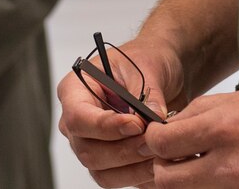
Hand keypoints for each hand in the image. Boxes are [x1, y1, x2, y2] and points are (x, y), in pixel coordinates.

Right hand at [58, 38, 182, 187]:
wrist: (163, 74)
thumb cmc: (146, 61)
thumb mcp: (148, 65)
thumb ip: (148, 93)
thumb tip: (154, 118)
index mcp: (76, 90)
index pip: (77, 117)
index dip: (105, 126)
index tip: (136, 124)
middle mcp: (79, 122)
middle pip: (88, 151)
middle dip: (124, 151)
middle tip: (154, 141)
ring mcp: (92, 145)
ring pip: (102, 173)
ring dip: (135, 168)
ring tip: (162, 153)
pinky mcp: (110, 163)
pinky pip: (120, 180)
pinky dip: (142, 176)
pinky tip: (163, 163)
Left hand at [141, 84, 238, 188]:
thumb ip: (209, 111)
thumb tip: (181, 123)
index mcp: (225, 126)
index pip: (163, 141)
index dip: (155, 138)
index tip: (161, 135)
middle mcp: (229, 163)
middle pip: (166, 179)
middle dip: (164, 166)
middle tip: (175, 154)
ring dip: (187, 179)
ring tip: (201, 163)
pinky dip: (214, 185)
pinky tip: (227, 173)